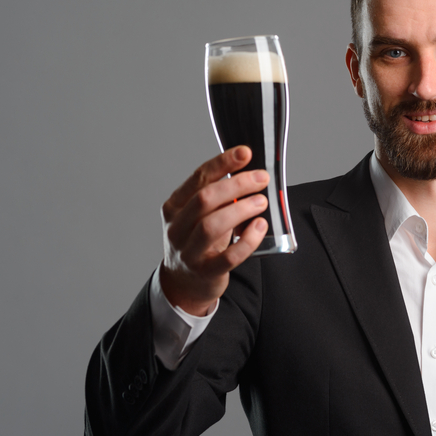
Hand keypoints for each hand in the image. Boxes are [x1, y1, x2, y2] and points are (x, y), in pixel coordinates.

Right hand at [160, 146, 269, 315]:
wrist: (183, 282)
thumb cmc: (197, 242)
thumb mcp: (198, 215)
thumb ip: (216, 196)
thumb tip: (248, 171)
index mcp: (174, 207)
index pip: (198, 178)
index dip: (223, 163)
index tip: (245, 153)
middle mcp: (177, 228)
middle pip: (205, 199)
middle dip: (236, 185)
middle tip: (261, 178)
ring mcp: (189, 252)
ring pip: (212, 226)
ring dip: (241, 210)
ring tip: (261, 201)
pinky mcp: (205, 272)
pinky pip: (228, 257)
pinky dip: (247, 241)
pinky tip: (259, 228)